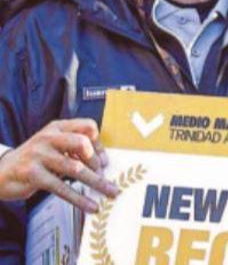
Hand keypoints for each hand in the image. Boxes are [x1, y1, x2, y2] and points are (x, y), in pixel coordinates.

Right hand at [0, 119, 118, 212]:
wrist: (1, 171)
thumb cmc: (36, 160)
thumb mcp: (54, 147)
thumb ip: (75, 149)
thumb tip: (103, 164)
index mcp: (57, 127)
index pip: (87, 127)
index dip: (99, 144)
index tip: (103, 161)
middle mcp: (48, 137)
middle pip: (82, 143)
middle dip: (96, 161)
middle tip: (102, 175)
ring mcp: (39, 155)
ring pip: (75, 168)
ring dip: (96, 182)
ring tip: (110, 192)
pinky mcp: (33, 174)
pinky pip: (62, 187)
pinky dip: (79, 199)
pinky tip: (91, 206)